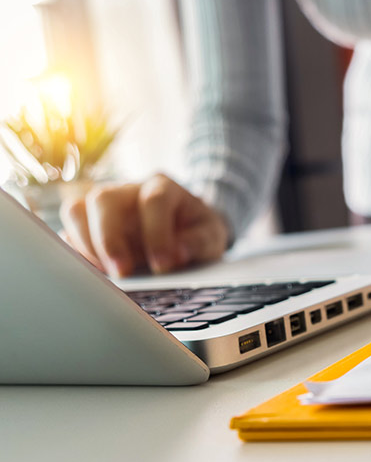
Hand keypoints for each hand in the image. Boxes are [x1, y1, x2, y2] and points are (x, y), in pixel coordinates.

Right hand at [60, 174, 229, 276]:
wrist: (185, 229)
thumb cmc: (196, 231)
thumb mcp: (211, 236)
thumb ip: (200, 242)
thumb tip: (178, 254)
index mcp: (163, 187)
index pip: (154, 200)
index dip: (157, 233)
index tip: (164, 265)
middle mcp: (128, 191)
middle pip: (104, 199)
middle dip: (109, 239)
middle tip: (123, 272)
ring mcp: (104, 207)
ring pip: (77, 211)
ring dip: (87, 246)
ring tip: (106, 274)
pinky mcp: (88, 225)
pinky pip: (68, 234)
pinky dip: (76, 255)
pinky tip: (94, 274)